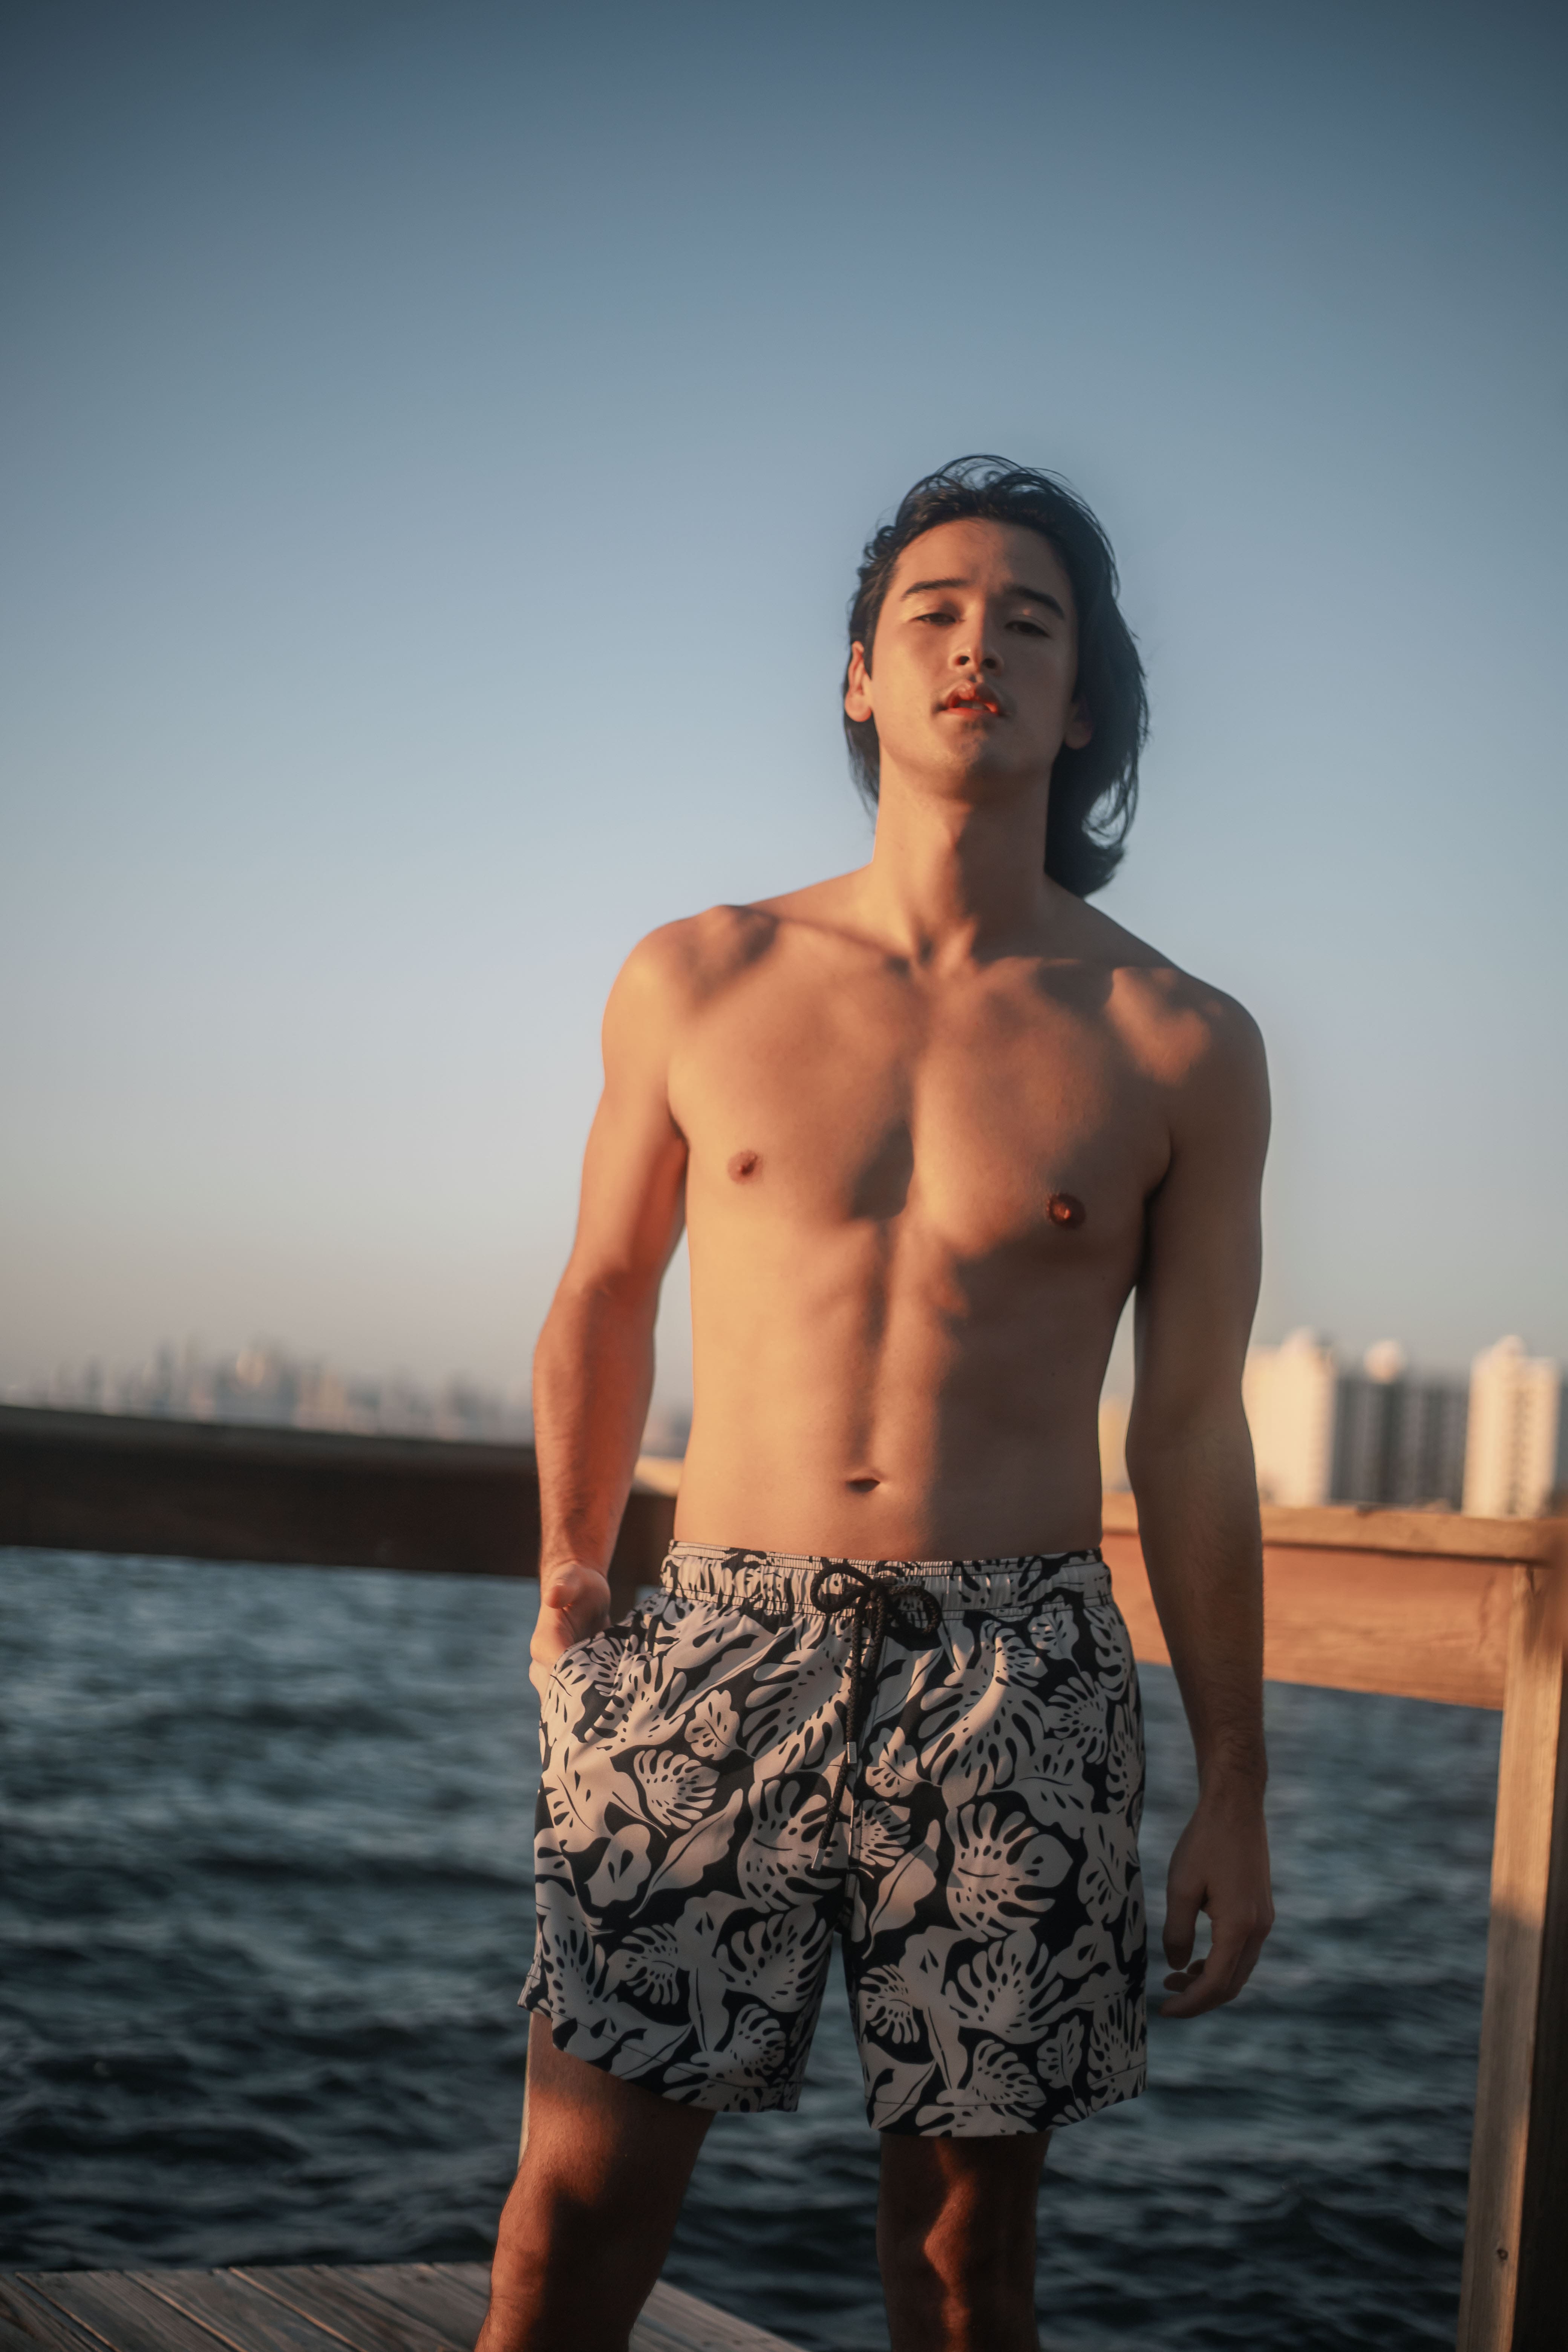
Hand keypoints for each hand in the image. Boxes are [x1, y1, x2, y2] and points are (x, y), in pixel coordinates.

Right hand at [530, 1560, 611, 1697]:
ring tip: (620, 1710)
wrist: (580, 1590)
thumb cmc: (576, 1581)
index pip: (559, 1677)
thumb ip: (564, 1587)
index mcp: (543, 1647)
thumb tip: (552, 1597)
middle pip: (565, 1699)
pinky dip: (598, 1703)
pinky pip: (582, 1700)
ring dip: (595, 1707)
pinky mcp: (572, 1680)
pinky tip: (619, 1705)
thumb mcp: (572, 1579)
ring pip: (572, 1704)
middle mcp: (545, 1666)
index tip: (607, 1697)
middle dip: (590, 1706)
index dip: (582, 1690)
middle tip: (619, 1709)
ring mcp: (557, 1676)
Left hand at [1160, 1784, 1272, 2017]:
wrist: (1235, 1807)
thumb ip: (1178, 1932)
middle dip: (1200, 1998)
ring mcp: (1264, 1920)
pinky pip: (1242, 1951)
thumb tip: (1178, 1965)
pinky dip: (1220, 1963)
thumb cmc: (1204, 1842)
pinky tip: (1197, 1958)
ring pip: (1239, 1969)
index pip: (1216, 1983)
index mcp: (1239, 1926)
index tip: (1164, 2011)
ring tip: (1175, 1978)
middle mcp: (1258, 1928)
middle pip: (1232, 1984)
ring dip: (1210, 1981)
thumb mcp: (1180, 1886)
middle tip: (1167, 2000)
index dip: (1190, 2003)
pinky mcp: (1261, 1909)